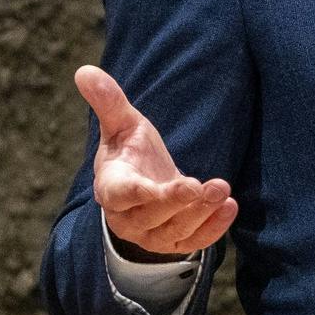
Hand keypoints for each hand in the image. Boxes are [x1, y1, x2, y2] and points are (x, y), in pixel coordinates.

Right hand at [76, 64, 236, 257]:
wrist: (144, 186)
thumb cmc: (130, 152)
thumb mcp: (122, 125)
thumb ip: (108, 102)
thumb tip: (85, 70)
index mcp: (112, 188)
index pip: (121, 194)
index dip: (140, 193)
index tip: (162, 186)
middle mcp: (127, 218)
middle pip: (152, 214)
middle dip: (179, 201)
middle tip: (206, 185)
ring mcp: (151, 235)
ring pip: (175, 230)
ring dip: (201, 212)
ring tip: (222, 190)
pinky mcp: (173, 245)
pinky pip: (193, 243)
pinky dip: (213, 229)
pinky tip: (229, 207)